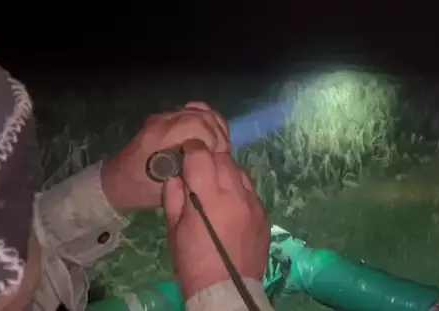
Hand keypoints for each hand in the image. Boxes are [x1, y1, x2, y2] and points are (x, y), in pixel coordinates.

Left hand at [101, 102, 229, 210]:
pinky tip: (209, 138)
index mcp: (160, 138)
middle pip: (204, 115)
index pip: (198, 125)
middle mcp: (162, 121)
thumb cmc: (140, 190)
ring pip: (202, 110)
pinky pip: (195, 110)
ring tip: (215, 148)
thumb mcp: (167, 190)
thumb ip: (190, 172)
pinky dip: (208, 122)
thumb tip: (214, 162)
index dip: (213, 141)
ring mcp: (164, 117)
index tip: (214, 160)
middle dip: (218, 134)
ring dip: (215, 127)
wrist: (117, 183)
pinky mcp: (167, 118)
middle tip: (218, 155)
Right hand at [163, 139, 269, 298]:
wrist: (226, 290)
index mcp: (209, 196)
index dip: (191, 148)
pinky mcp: (264, 214)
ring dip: (226, 172)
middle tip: (198, 169)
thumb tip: (177, 175)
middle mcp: (236, 193)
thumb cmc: (193, 261)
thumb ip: (174, 197)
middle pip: (223, 159)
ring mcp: (254, 203)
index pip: (201, 155)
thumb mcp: (174, 229)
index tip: (185, 151)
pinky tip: (231, 202)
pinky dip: (239, 189)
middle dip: (209, 159)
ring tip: (216, 185)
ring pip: (240, 172)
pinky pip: (251, 190)